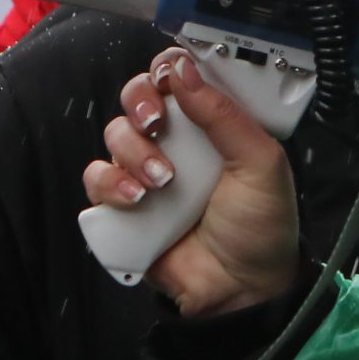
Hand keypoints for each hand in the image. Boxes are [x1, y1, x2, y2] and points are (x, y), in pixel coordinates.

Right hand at [83, 47, 300, 316]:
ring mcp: (146, 172)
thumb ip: (224, 115)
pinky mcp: (124, 204)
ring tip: (162, 181)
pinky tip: (138, 200)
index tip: (171, 76)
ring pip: (114, 134)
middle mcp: (176, 142)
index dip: (168, 69)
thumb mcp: (261, 164)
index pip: (179, 77)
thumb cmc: (261, 228)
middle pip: (137, 96)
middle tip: (156, 122)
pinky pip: (97, 178)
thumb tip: (185, 70)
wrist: (239, 290)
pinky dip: (111, 183)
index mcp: (211, 125)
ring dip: (133, 151)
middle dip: (140, 101)